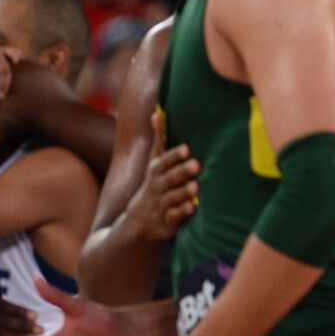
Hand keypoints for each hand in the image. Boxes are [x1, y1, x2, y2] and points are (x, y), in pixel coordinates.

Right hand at [124, 115, 198, 242]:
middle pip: (168, 179)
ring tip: (196, 186)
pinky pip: (173, 217)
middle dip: (182, 172)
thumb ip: (158, 140)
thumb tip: (157, 113)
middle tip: (197, 164)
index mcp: (155, 173)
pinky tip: (192, 207)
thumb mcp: (153, 164)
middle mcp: (157, 188)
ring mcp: (160, 205)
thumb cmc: (153, 185)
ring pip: (171, 198)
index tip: (187, 148)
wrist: (137, 222)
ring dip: (183, 192)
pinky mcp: (166, 222)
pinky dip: (182, 212)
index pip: (163, 162)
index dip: (174, 156)